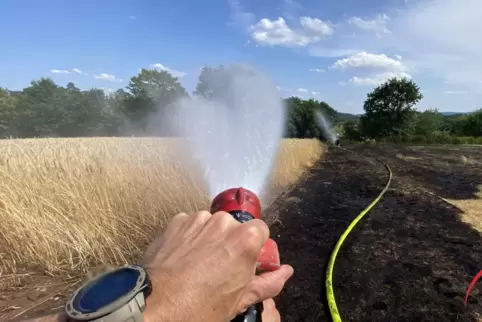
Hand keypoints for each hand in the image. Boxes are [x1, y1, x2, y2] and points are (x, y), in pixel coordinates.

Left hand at [140, 211, 292, 321]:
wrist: (156, 303)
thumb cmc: (199, 306)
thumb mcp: (240, 300)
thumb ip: (268, 282)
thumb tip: (285, 272)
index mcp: (245, 239)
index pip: (261, 230)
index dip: (254, 247)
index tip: (246, 262)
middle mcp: (223, 222)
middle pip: (235, 227)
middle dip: (231, 243)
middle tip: (220, 268)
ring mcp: (198, 219)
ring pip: (212, 225)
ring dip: (210, 239)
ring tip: (198, 265)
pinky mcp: (177, 221)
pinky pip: (191, 225)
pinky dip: (190, 237)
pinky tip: (184, 258)